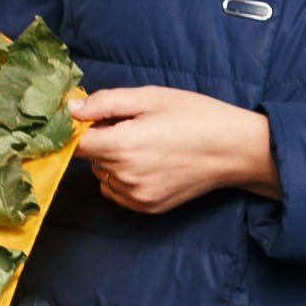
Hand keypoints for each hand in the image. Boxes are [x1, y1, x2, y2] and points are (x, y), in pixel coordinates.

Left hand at [71, 86, 278, 211]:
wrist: (234, 150)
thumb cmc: (196, 117)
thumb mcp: (150, 97)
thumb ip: (105, 103)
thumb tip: (71, 108)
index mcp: (122, 145)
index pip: (75, 143)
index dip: (78, 129)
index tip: (93, 119)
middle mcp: (125, 176)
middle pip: (90, 158)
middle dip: (102, 140)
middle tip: (133, 126)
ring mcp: (136, 196)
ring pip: (103, 175)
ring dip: (112, 160)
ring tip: (145, 145)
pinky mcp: (147, 208)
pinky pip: (116, 192)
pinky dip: (123, 178)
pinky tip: (148, 164)